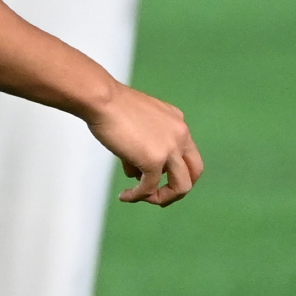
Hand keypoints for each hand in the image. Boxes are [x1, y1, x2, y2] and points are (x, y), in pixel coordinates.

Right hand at [86, 81, 203, 206]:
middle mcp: (180, 134)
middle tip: (158, 194)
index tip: (157, 176)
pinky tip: (125, 196)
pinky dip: (138, 196)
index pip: (189, 153)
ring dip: (162, 197)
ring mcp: (169, 148)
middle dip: (177, 187)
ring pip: (181, 186)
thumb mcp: (137, 123)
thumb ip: (143, 145)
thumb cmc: (110, 105)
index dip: (176, 169)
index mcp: (177, 122)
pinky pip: (150, 188)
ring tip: (141, 197)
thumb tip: (136, 172)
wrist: (101, 98)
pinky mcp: (154, 160)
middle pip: (194, 172)